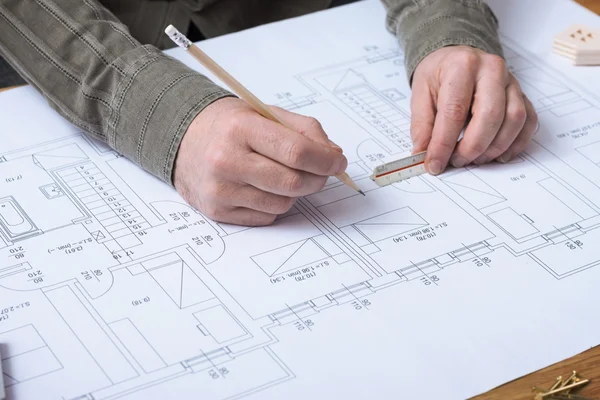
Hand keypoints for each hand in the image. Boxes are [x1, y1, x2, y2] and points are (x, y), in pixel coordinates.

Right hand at [173, 97, 346, 225]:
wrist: (183, 139)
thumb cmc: (228, 126)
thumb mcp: (264, 114)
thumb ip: (304, 130)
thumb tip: (333, 155)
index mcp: (241, 128)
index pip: (296, 151)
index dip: (325, 161)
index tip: (337, 163)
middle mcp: (227, 160)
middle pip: (292, 182)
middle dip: (317, 179)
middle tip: (321, 172)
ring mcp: (221, 189)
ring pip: (283, 204)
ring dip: (294, 193)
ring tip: (283, 176)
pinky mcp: (218, 210)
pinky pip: (267, 217)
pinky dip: (275, 205)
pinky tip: (263, 188)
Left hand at [410, 46, 537, 174]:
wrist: (457, 58)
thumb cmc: (439, 76)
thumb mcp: (420, 95)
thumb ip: (422, 126)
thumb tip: (423, 155)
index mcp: (462, 66)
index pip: (455, 111)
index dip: (444, 143)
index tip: (435, 164)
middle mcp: (492, 70)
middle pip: (490, 115)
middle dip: (473, 147)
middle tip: (457, 161)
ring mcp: (511, 82)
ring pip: (514, 120)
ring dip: (495, 148)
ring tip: (475, 159)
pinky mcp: (522, 94)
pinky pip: (528, 122)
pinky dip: (515, 144)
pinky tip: (498, 156)